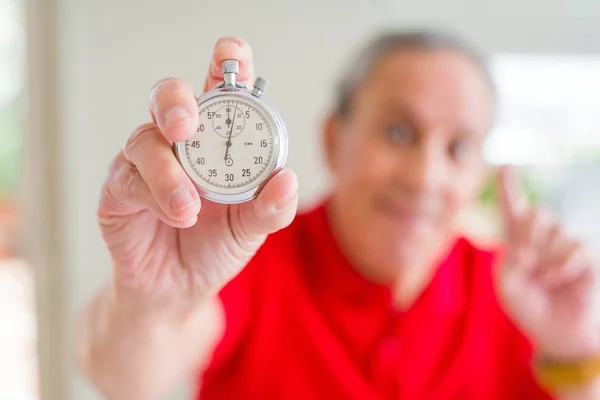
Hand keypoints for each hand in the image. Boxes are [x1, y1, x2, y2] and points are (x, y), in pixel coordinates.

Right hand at [97, 37, 297, 304]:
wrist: (182, 287)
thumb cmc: (217, 245)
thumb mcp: (253, 228)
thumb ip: (272, 206)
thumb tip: (288, 179)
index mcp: (217, 138)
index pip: (220, 87)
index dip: (226, 63)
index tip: (230, 55)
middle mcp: (179, 142)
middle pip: (169, 96)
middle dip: (176, 100)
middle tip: (186, 124)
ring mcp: (145, 162)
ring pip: (145, 138)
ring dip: (167, 171)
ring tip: (190, 208)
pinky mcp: (120, 189)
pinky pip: (128, 179)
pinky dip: (154, 196)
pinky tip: (176, 216)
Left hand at [495, 166, 598, 361]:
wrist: (556, 332)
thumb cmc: (529, 307)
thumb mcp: (508, 286)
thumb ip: (511, 260)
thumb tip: (529, 245)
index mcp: (518, 240)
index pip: (513, 209)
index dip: (508, 187)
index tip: (504, 166)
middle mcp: (542, 237)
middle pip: (538, 212)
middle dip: (531, 234)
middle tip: (527, 261)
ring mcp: (566, 244)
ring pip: (557, 231)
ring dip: (546, 260)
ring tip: (545, 280)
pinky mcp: (586, 256)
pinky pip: (575, 249)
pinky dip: (562, 267)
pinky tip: (560, 280)